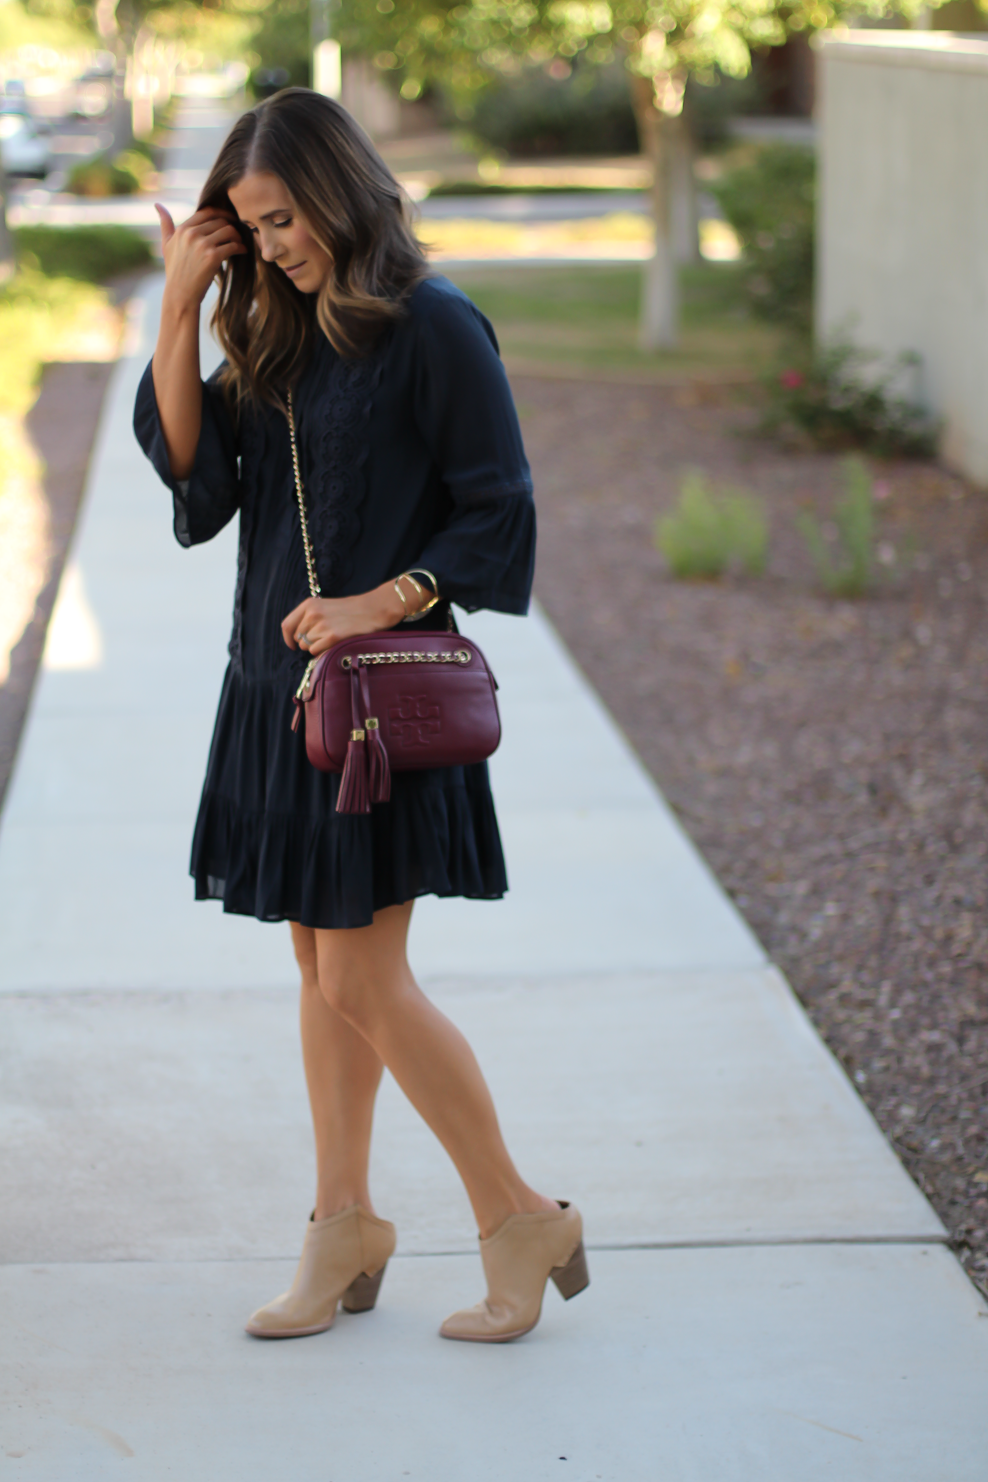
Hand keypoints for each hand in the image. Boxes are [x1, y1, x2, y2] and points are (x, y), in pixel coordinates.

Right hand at [156, 203, 247, 315]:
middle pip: (220, 220)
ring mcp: (202, 245)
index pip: (207, 212)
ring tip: (240, 242)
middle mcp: (192, 234)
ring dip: (238, 236)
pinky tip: (242, 251)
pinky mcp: (213, 257)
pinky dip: (241, 247)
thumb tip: (158, 205)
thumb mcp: (167, 245)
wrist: (180, 294)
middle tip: (238, 234)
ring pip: (229, 230)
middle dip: (231, 226)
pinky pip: (233, 246)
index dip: (221, 213)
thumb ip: (165, 224)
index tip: (230, 219)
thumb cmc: (175, 271)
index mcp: (182, 229)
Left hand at [282, 583, 405, 656]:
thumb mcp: (325, 606)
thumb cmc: (351, 610)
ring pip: (307, 646)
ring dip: (317, 646)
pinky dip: (324, 652)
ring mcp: (322, 626)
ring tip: (333, 638)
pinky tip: (335, 643)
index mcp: (309, 604)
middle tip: (325, 638)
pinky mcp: (332, 637)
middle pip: (299, 638)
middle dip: (308, 642)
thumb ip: (309, 617)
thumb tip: (297, 637)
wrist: (374, 609)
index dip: (288, 638)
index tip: (293, 644)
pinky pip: (316, 652)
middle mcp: (312, 614)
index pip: (287, 625)